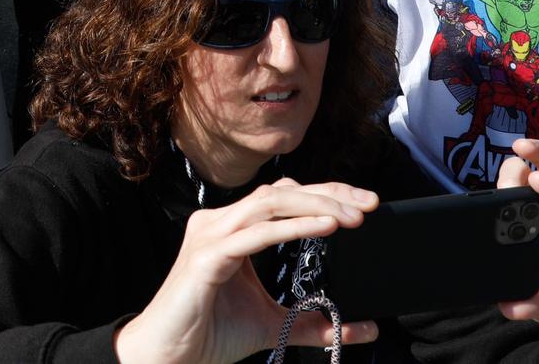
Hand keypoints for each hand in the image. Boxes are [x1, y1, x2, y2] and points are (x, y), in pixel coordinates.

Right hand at [113, 178, 379, 363]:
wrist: (168, 357)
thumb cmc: (209, 334)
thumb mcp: (273, 324)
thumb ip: (314, 324)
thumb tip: (365, 327)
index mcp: (231, 228)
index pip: (283, 197)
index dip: (325, 194)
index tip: (366, 205)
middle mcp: (218, 222)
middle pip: (280, 191)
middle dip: (329, 192)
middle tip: (370, 203)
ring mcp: (210, 235)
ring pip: (270, 202)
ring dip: (316, 204)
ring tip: (353, 216)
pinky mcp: (207, 256)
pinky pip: (257, 233)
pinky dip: (294, 227)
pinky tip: (326, 226)